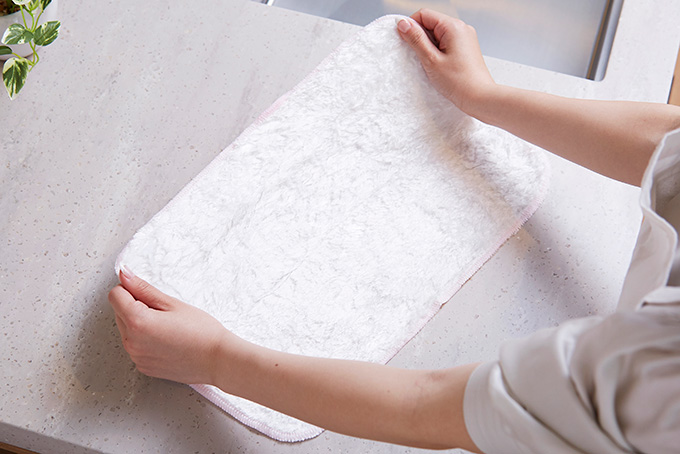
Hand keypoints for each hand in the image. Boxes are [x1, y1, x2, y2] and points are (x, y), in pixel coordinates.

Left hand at [108, 267, 233, 384]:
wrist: (217, 360)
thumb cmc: (201, 331)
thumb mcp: (173, 304)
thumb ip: (144, 289)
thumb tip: (125, 275)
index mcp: (137, 322)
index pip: (115, 295)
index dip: (130, 289)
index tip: (148, 293)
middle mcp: (131, 342)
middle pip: (119, 312)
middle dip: (134, 306)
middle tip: (164, 311)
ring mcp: (137, 357)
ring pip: (126, 330)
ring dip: (139, 324)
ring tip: (167, 327)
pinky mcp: (144, 367)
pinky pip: (135, 346)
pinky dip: (145, 340)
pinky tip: (167, 340)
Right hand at [397, 9, 495, 114]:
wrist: (479, 98)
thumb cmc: (459, 82)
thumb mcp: (431, 60)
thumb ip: (416, 39)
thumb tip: (403, 24)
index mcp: (453, 27)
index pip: (424, 14)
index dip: (411, 26)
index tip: (404, 40)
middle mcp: (462, 28)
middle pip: (431, 23)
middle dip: (421, 37)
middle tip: (420, 57)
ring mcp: (465, 37)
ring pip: (438, 33)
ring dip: (429, 45)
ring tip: (431, 63)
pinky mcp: (466, 47)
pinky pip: (446, 42)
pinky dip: (438, 50)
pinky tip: (438, 64)